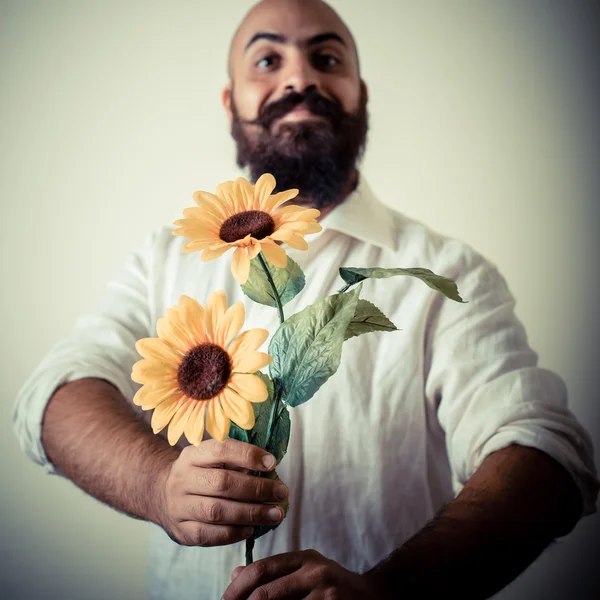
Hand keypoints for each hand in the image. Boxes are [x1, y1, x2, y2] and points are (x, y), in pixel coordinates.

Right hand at [154, 439, 288, 546]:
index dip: (248, 456)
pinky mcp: (182, 531)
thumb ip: (235, 460)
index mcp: (192, 455)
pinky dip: (235, 533)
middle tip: (281, 492)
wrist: (162, 495)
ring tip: (275, 514)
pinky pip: (210, 535)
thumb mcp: (210, 458)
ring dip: (251, 513)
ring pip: (217, 511)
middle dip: (257, 488)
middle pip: (222, 483)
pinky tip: (252, 528)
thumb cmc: (199, 474)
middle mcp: (182, 479)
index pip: (221, 450)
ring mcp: (179, 506)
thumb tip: (269, 468)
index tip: (272, 463)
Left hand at [222, 549, 380, 598]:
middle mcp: (313, 570)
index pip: (261, 568)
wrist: (375, 597)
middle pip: (266, 592)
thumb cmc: (333, 588)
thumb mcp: (305, 573)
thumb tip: (235, 575)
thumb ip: (274, 574)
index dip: (237, 588)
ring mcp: (325, 590)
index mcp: (303, 558)